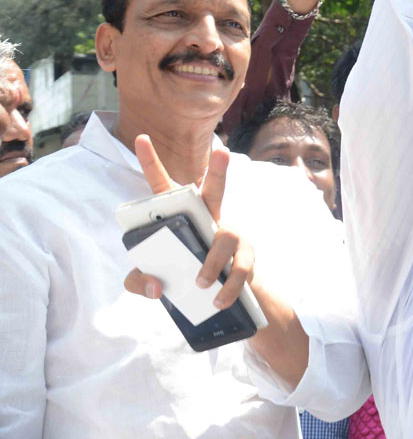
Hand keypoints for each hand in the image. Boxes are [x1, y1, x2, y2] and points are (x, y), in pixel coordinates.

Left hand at [123, 137, 254, 310]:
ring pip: (225, 238)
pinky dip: (229, 287)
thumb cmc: (182, 276)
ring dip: (212, 261)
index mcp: (182, 215)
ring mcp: (232, 233)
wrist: (220, 296)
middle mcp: (209, 217)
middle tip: (223, 151)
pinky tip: (220, 300)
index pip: (163, 185)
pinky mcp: (247, 255)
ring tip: (200, 284)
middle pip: (215, 190)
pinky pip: (241, 268)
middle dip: (219, 170)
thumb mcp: (152, 281)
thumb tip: (156, 286)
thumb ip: (138, 282)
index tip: (140, 138)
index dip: (151, 162)